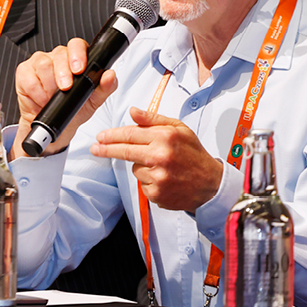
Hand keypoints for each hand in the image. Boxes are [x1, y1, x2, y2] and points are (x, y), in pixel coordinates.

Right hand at [11, 38, 117, 158]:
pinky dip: (37, 92)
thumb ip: (105, 87)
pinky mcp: (25, 72)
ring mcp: (40, 62)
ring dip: (50, 85)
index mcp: (76, 58)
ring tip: (53, 97)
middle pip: (59, 54)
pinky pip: (30, 78)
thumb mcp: (94, 100)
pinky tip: (42, 99)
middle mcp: (58, 57)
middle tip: (65, 88)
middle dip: (63, 73)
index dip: (77, 55)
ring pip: (43, 64)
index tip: (79, 69)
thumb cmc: (75, 108)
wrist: (57, 125)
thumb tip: (110, 75)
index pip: (77, 45)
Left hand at [92, 108, 222, 211]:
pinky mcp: (157, 194)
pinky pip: (143, 185)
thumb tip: (132, 112)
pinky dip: (149, 181)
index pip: (130, 134)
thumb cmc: (194, 154)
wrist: (210, 182)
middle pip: (124, 151)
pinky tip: (164, 178)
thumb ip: (153, 119)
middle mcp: (160, 157)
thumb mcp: (179, 128)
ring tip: (161, 166)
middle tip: (96, 148)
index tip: (100, 136)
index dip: (112, 135)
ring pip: (135, 169)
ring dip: (141, 166)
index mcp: (165, 138)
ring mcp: (158, 177)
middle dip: (107, 149)